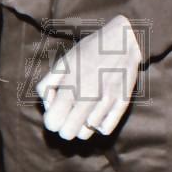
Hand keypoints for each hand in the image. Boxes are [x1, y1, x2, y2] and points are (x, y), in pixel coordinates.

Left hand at [36, 15, 142, 141]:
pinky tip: (99, 113)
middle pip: (68, 133)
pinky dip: (100, 126)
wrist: (123, 39)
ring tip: (84, 113)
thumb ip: (48, 84)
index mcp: (70, 85)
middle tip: (69, 117)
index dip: (52, 121)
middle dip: (65, 127)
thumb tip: (48, 104)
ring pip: (86, 133)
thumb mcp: (63, 61)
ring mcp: (106, 101)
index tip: (56, 114)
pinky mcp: (122, 102)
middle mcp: (88, 96)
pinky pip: (106, 129)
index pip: (53, 122)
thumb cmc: (90, 49)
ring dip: (82, 126)